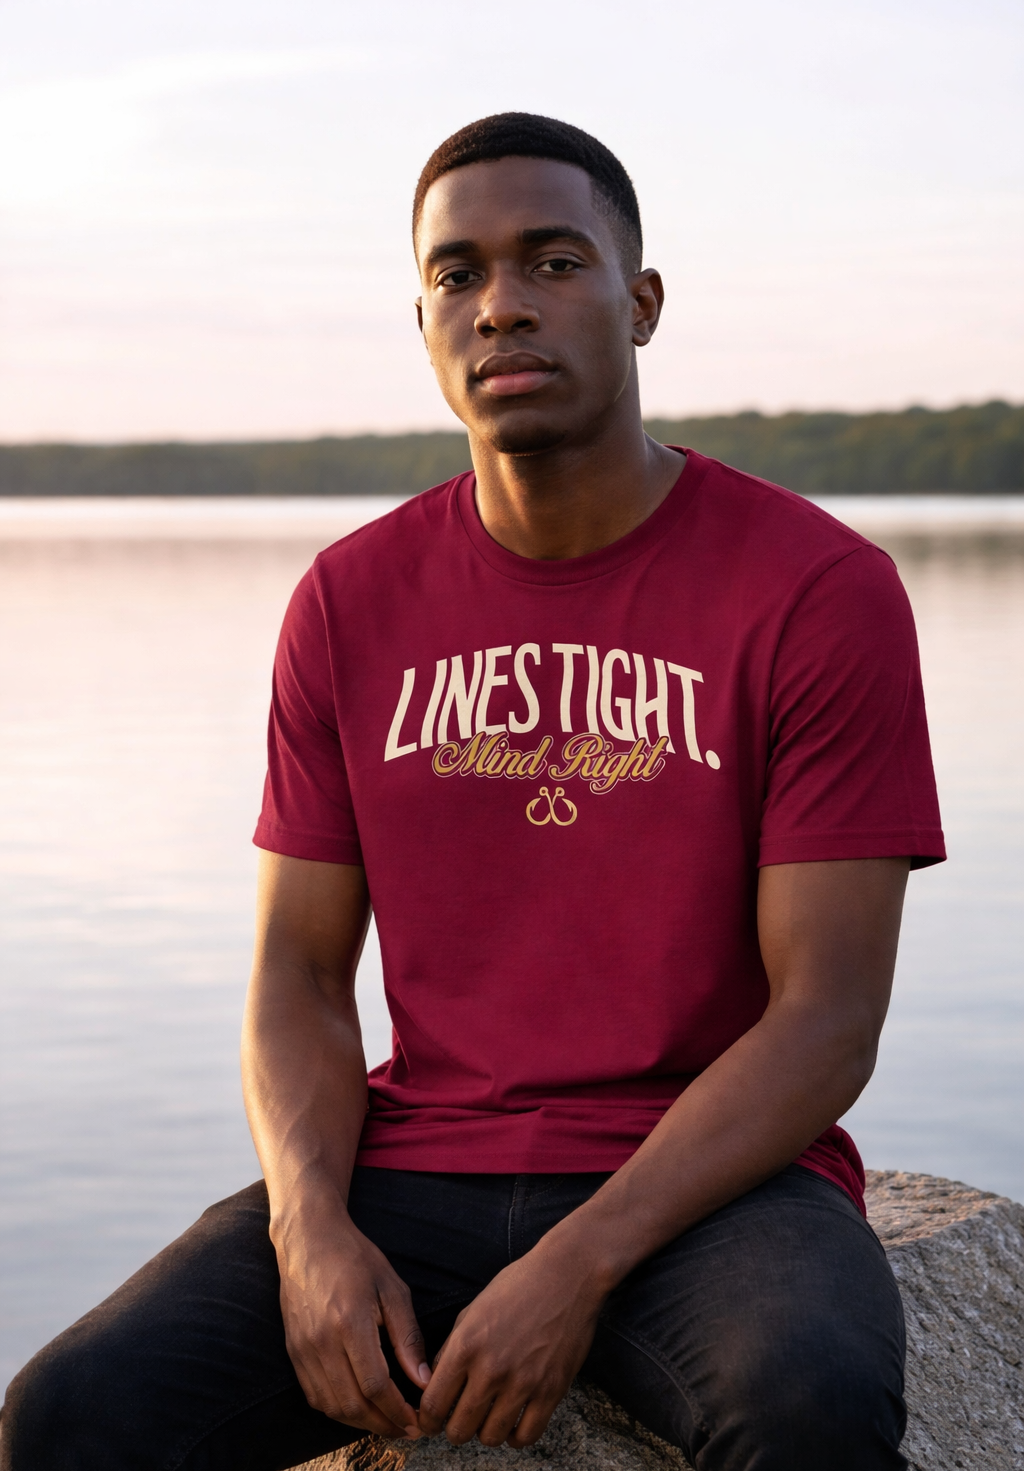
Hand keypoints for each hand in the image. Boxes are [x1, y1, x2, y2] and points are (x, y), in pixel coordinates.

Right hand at [272, 1193, 429, 1438]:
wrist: (308, 1238)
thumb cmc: (355, 1257)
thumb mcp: (391, 1288)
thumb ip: (408, 1336)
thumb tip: (422, 1379)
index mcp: (350, 1322)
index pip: (375, 1385)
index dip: (397, 1410)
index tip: (417, 1420)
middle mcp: (322, 1341)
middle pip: (352, 1404)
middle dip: (383, 1423)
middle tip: (407, 1428)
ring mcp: (302, 1349)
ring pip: (332, 1406)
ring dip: (361, 1422)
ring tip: (387, 1421)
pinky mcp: (293, 1351)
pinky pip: (314, 1395)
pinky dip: (338, 1409)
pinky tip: (358, 1407)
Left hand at [418, 1237, 604, 1447]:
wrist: (566, 1275)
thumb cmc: (517, 1286)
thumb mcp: (472, 1310)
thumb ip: (451, 1349)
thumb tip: (435, 1383)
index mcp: (465, 1346)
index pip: (433, 1405)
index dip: (428, 1421)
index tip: (433, 1422)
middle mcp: (490, 1369)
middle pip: (459, 1429)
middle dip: (455, 1430)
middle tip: (461, 1421)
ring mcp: (522, 1382)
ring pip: (490, 1438)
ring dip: (485, 1433)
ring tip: (489, 1419)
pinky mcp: (551, 1390)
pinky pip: (527, 1436)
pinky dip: (516, 1437)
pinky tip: (514, 1423)